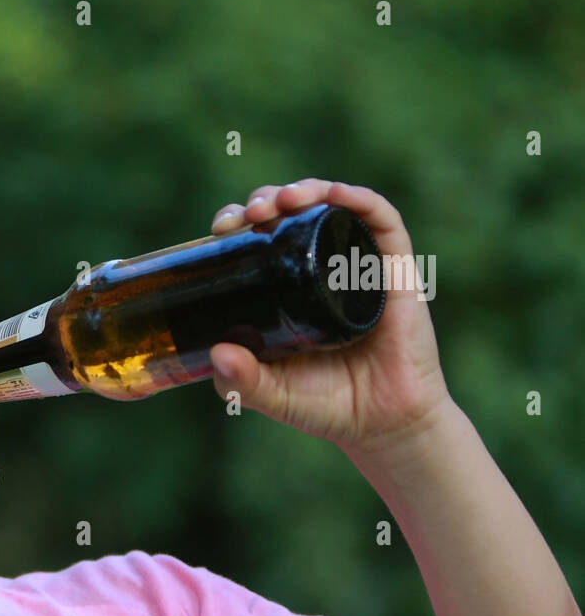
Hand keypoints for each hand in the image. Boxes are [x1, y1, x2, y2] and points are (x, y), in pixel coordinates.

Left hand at [206, 179, 452, 456]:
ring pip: (335, 208)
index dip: (239, 222)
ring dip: (308, 190)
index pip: (261, 238)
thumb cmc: (326, 406)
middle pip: (293, 214)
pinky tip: (336, 194)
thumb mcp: (271, 395)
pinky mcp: (397, 272)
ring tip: (282, 200)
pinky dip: (361, 200)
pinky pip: (383, 224)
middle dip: (267, 200)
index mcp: (289, 288)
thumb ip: (241, 381)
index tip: (221, 228)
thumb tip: (218, 352)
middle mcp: (323, 270)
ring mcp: (360, 266)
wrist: (384, 425)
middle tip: (248, 214)